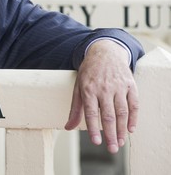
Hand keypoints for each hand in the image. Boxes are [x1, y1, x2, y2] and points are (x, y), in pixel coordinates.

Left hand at [64, 39, 138, 153]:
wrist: (104, 52)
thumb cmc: (89, 72)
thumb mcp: (78, 87)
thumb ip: (75, 109)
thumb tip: (68, 127)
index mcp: (88, 89)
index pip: (91, 112)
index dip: (94, 128)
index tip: (96, 142)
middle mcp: (104, 88)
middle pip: (108, 115)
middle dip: (110, 134)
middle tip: (112, 149)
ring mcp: (118, 86)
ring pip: (122, 111)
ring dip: (122, 129)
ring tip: (120, 142)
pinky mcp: (130, 84)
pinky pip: (134, 104)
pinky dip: (133, 117)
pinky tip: (130, 129)